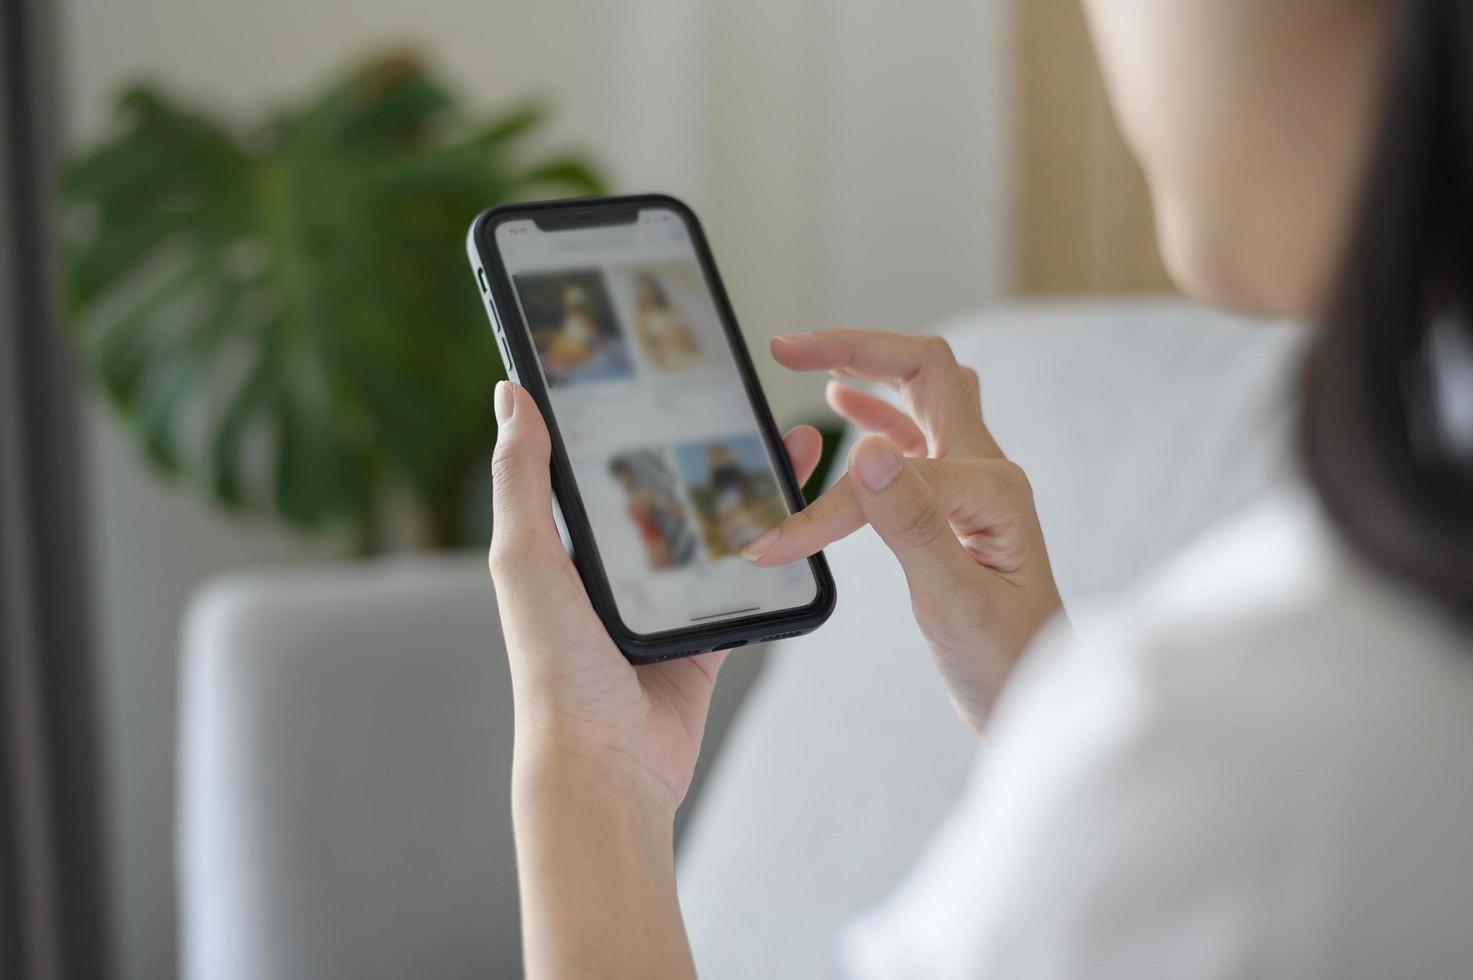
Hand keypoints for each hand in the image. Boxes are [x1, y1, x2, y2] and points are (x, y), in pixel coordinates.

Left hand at [488, 380, 824, 813]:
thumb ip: (522, 480)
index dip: (628, 413)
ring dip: (749, 488)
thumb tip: (510, 392)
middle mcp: (613, 569)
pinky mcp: (704, 635)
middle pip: (667, 488)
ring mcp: (662, 602)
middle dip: (706, 442)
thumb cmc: (555, 667)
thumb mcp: (528, 560)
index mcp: (566, 544)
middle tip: (744, 396)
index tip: (663, 366)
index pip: (598, 459)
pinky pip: (744, 582)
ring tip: (789, 442)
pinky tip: (798, 515)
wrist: (607, 764)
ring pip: (713, 529)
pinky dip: (771, 552)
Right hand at [741, 330, 1065, 731]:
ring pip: (923, 394)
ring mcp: (975, 485)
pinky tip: (843, 404)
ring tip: (806, 359)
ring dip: (868, 367)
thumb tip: (864, 449)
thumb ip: (912, 525)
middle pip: (926, 371)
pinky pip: (916, 435)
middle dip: (856, 348)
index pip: (892, 468)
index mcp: (993, 490)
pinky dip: (875, 410)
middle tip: (787, 347)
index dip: (827, 503)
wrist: (1034, 702)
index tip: (776, 542)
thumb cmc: (1007, 663)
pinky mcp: (959, 504)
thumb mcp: (954, 602)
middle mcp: (988, 473)